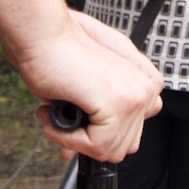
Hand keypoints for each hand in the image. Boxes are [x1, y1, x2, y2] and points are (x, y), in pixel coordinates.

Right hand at [19, 14, 162, 162]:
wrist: (42, 36)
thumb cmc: (58, 55)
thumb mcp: (87, 90)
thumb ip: (98, 119)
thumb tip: (91, 151)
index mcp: (142, 84)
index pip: (132, 133)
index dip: (100, 137)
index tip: (74, 130)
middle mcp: (145, 89)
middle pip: (124, 145)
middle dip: (86, 142)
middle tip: (59, 123)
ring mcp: (136, 96)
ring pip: (110, 150)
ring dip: (74, 140)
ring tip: (53, 117)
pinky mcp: (120, 103)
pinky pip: (96, 145)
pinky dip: (68, 139)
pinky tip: (54, 119)